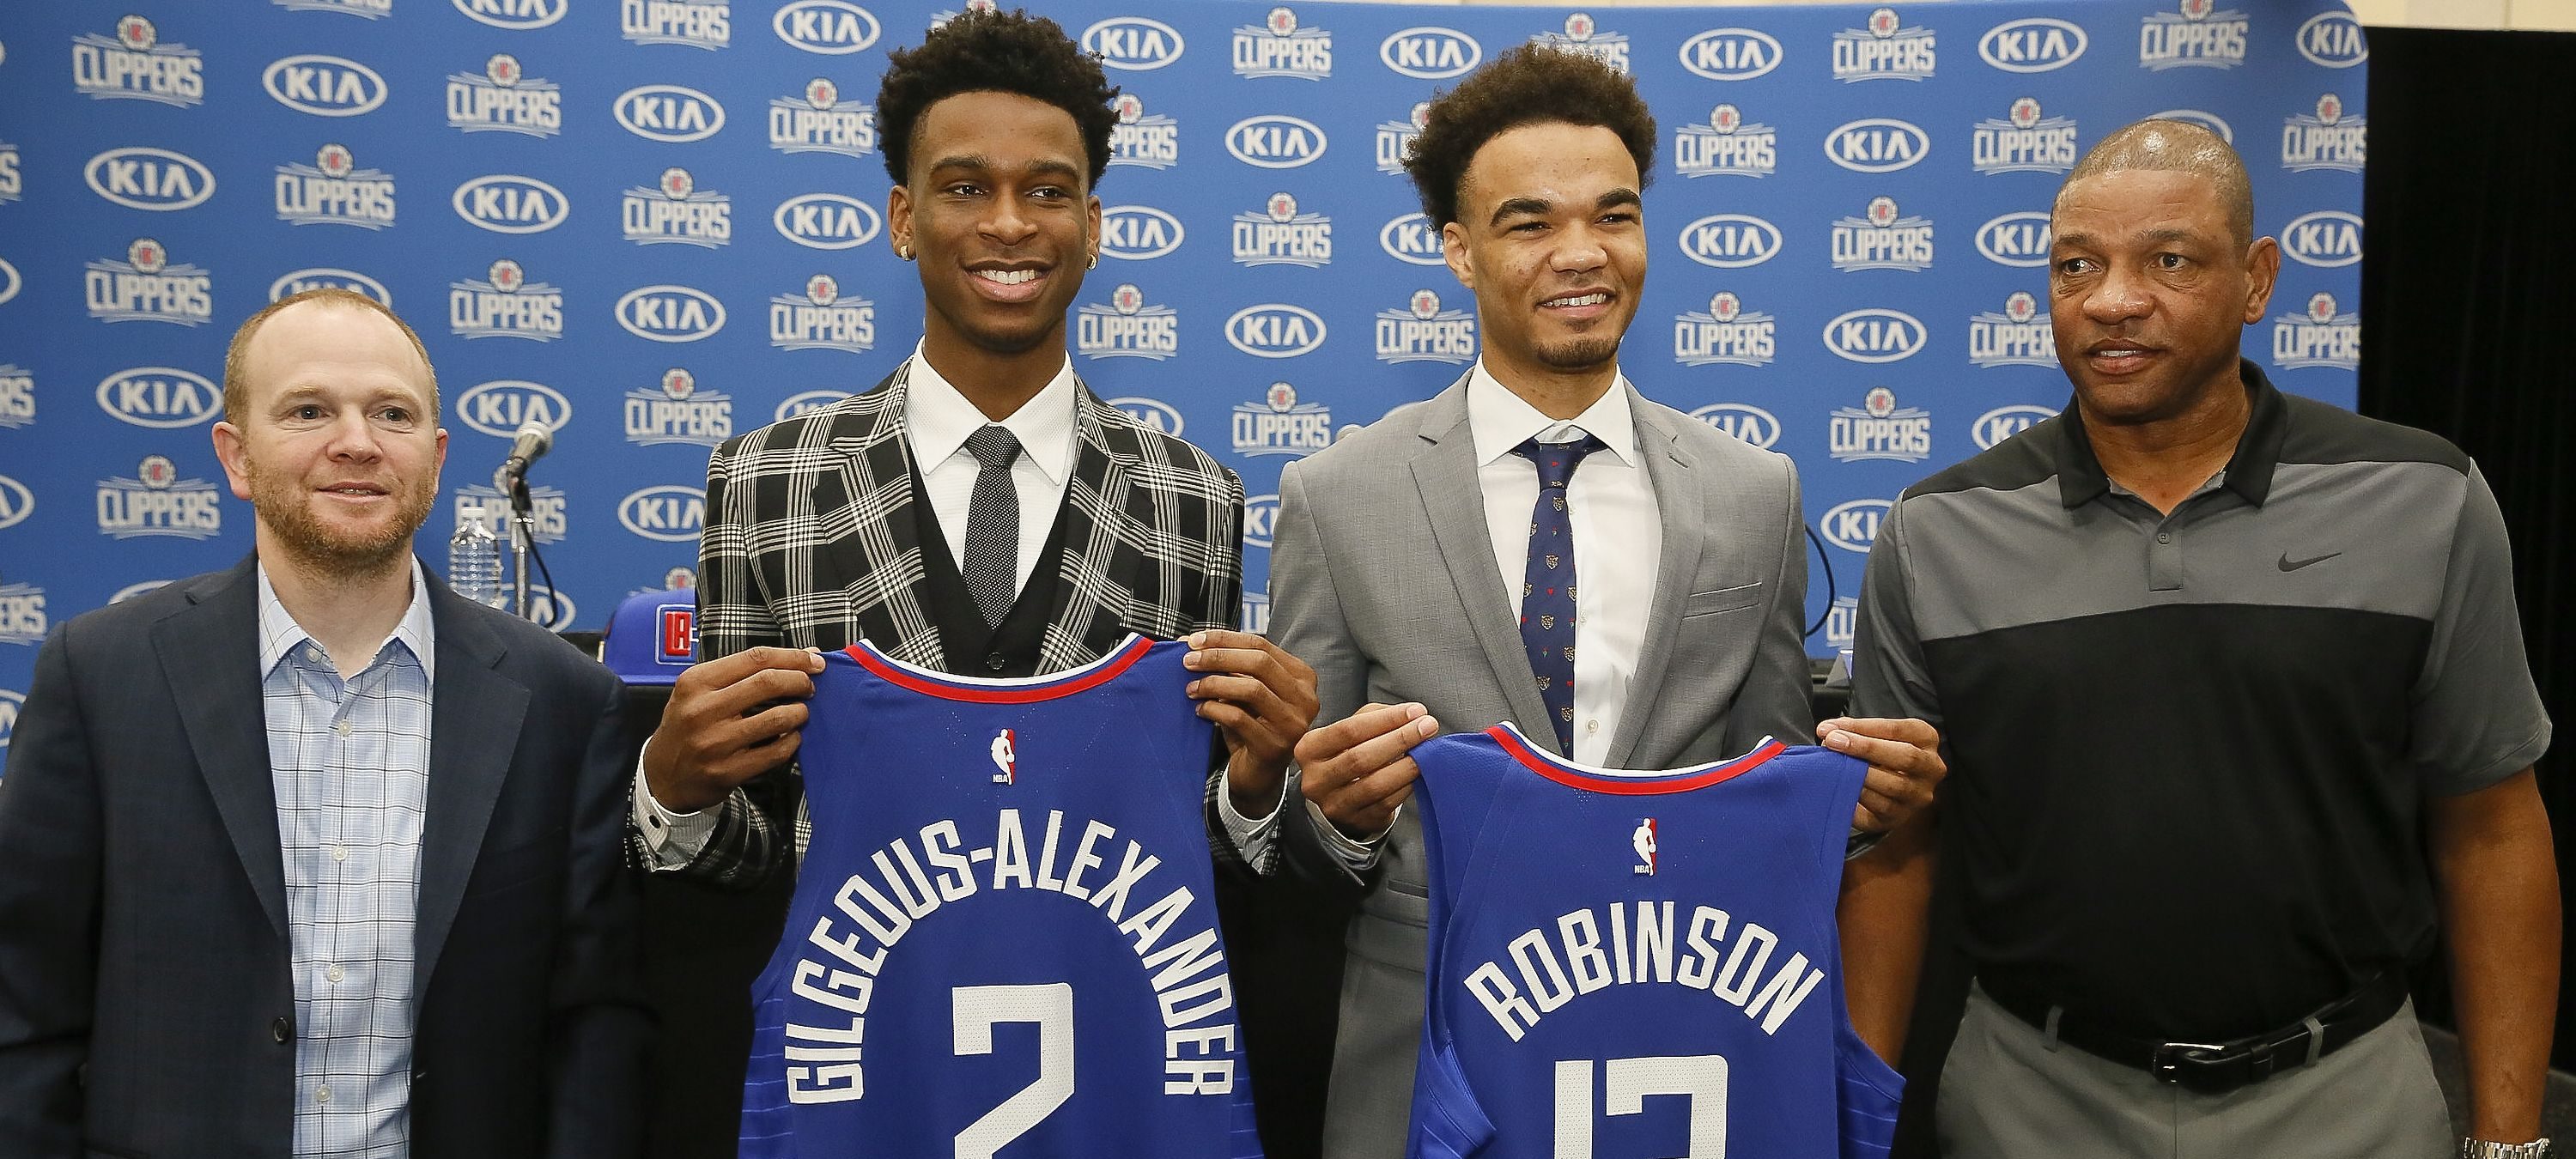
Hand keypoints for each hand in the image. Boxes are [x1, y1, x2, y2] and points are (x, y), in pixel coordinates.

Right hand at [642, 646, 828, 812]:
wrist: (662, 776)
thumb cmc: (687, 726)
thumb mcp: (697, 691)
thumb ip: (740, 673)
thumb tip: (802, 658)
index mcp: (696, 683)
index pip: (754, 658)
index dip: (792, 657)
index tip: (814, 661)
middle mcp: (703, 710)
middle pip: (768, 682)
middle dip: (799, 681)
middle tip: (809, 686)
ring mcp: (715, 743)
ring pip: (777, 718)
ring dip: (799, 712)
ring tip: (800, 712)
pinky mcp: (727, 772)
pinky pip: (775, 752)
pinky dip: (792, 742)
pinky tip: (791, 737)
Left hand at [1183, 630, 1318, 814]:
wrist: (1258, 774)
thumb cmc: (1252, 726)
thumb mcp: (1245, 691)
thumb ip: (1229, 666)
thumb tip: (1191, 642)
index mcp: (1302, 677)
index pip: (1262, 645)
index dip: (1225, 639)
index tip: (1194, 640)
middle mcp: (1305, 698)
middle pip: (1259, 662)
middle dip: (1218, 657)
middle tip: (1189, 662)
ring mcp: (1293, 724)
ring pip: (1251, 688)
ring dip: (1214, 684)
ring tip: (1192, 688)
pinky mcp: (1275, 747)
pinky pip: (1239, 718)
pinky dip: (1214, 710)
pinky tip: (1201, 711)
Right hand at [1296, 702, 1438, 837]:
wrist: (1339, 794)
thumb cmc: (1347, 754)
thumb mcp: (1350, 731)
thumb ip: (1376, 717)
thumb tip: (1413, 714)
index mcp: (1310, 749)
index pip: (1348, 730)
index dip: (1385, 720)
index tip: (1415, 711)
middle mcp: (1316, 779)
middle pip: (1360, 757)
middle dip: (1400, 739)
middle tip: (1427, 727)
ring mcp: (1334, 804)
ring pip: (1374, 784)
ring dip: (1406, 765)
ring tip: (1427, 751)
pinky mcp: (1356, 821)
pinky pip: (1386, 803)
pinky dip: (1406, 786)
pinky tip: (1419, 773)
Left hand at [1817, 716, 1945, 832]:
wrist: (1888, 789)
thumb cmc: (1881, 755)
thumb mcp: (1875, 736)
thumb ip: (1855, 731)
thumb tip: (1828, 730)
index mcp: (1926, 739)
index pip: (1897, 729)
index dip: (1862, 728)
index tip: (1832, 728)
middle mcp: (1930, 768)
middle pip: (1905, 757)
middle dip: (1865, 748)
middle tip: (1833, 743)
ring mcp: (1918, 795)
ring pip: (1894, 786)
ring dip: (1860, 774)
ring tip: (1835, 766)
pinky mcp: (1899, 817)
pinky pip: (1880, 808)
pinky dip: (1858, 796)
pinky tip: (1840, 787)